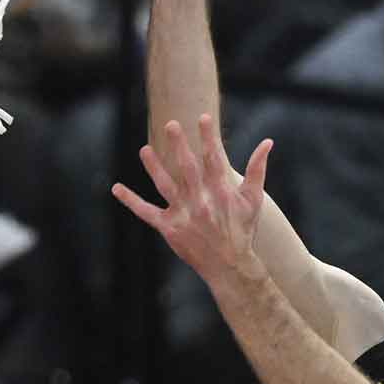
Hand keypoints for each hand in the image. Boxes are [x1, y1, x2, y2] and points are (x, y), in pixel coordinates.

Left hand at [112, 115, 271, 284]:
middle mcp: (201, 200)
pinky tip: (116, 188)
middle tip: (171, 124)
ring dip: (153, 166)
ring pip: (165, 185)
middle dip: (179, 145)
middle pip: (187, 167)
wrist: (230, 265)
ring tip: (144, 149)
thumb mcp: (254, 199)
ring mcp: (183, 214)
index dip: (209, 137)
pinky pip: (146, 212)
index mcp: (221, 191)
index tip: (202, 117)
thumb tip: (268, 142)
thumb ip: (258, 169)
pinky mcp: (169, 228)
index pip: (214, 158)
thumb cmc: (243, 229)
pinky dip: (131, 201)